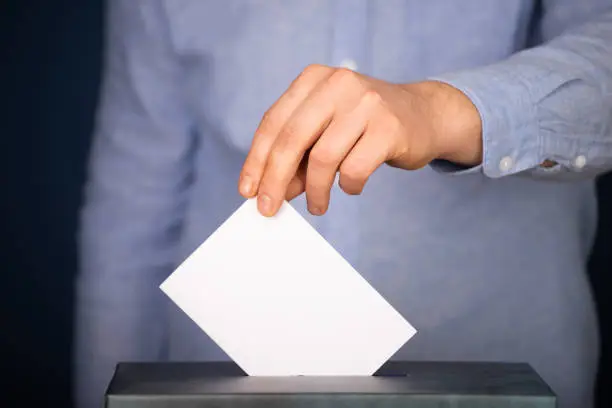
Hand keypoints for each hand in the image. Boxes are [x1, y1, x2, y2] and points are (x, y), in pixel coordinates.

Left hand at [238, 64, 481, 216]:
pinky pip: (355, 169)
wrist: (424, 114)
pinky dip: (348, 186)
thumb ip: (298, 156)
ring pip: (322, 158)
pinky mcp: (389, 127)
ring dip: (314, 191)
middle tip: (269, 208)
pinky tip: (351, 187)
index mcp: (314, 79)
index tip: (249, 191)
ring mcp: (366, 103)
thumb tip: (271, 191)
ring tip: (317, 205)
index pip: (273, 122)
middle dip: (275, 180)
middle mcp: (337, 84)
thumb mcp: (326, 132)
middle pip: (291, 139)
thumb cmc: (365, 126)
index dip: (256, 160)